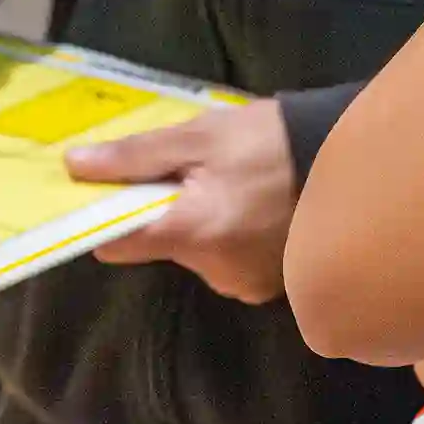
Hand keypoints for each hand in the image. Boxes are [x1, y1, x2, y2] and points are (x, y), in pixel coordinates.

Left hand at [65, 101, 295, 304]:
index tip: (111, 192)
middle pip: (161, 244)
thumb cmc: (268, 140)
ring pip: (196, 253)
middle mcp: (212, 271)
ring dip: (203, 224)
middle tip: (195, 171)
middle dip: (169, 210)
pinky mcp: (267, 288)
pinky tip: (255, 207)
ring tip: (233, 186)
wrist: (349, 160)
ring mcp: (242, 284)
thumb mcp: (200, 136)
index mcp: (190, 232)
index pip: (117, 242)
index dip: (108, 215)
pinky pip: (228, 263)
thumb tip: (74, 165)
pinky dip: (231, 238)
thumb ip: (136, 155)